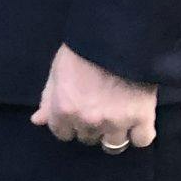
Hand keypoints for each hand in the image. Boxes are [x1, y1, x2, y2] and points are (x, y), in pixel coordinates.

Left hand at [30, 44, 157, 152]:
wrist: (118, 35)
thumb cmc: (83, 49)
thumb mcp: (57, 71)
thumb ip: (48, 99)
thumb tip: (38, 121)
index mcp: (64, 110)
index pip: (62, 134)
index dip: (69, 123)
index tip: (78, 112)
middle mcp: (88, 121)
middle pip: (87, 138)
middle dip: (90, 126)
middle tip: (98, 107)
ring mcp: (116, 122)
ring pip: (113, 144)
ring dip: (113, 133)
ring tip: (117, 115)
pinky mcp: (142, 118)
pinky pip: (141, 140)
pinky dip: (140, 134)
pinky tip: (137, 123)